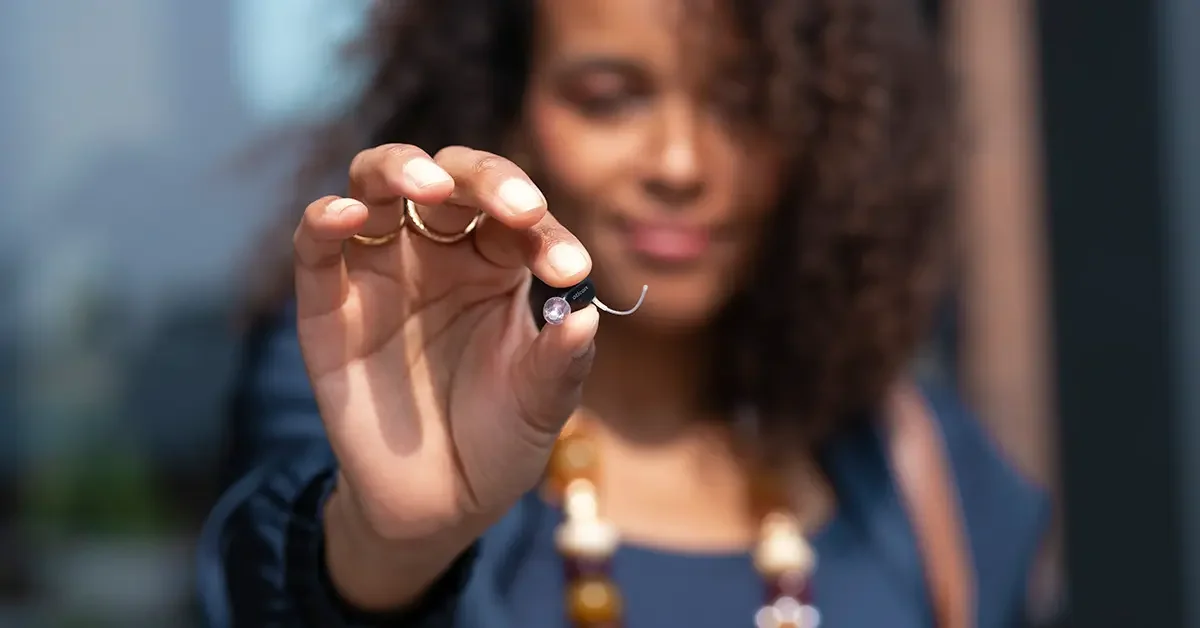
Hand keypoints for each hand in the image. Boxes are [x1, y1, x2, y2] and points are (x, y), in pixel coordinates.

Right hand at [294, 144, 597, 542]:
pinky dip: (326, 218)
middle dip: (486, 180)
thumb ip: (562, 359)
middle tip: (518, 208)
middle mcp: (440, 251)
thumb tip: (584, 312)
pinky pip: (317, 245)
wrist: (440, 504)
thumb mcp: (542, 404)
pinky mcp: (328, 304)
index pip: (518, 216)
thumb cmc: (500, 439)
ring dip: (401, 169)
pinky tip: (347, 214)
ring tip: (429, 186)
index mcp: (499, 261)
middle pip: (452, 179)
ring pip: (378, 184)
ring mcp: (381, 270)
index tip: (569, 268)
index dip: (544, 229)